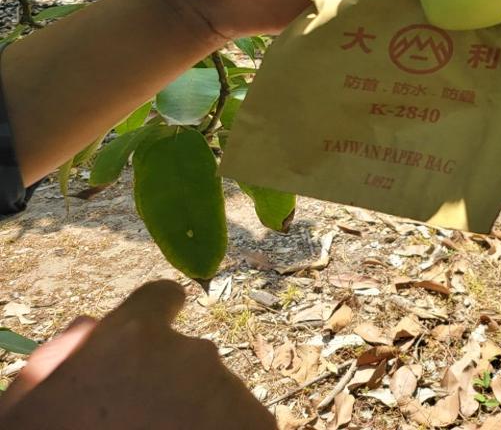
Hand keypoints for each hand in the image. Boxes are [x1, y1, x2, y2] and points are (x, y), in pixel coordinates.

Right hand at [0, 281, 275, 429]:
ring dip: (189, 417)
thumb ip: (53, 360)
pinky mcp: (258, 425)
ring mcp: (228, 391)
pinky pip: (236, 423)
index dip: (151, 318)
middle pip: (182, 355)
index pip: (158, 299)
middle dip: (163, 385)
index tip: (143, 345)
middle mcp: (190, 352)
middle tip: (133, 427)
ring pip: (210, 393)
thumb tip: (89, 328)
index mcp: (133, 337)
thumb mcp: (26, 413)